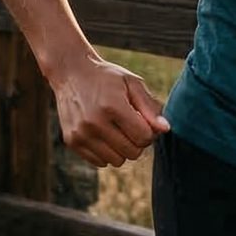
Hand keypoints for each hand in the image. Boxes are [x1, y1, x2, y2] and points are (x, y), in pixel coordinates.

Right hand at [49, 53, 169, 167]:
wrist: (70, 72)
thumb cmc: (106, 77)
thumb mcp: (132, 83)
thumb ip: (150, 107)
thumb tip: (165, 130)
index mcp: (112, 106)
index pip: (144, 137)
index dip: (150, 132)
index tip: (143, 121)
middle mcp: (94, 122)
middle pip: (132, 152)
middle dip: (137, 142)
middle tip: (132, 126)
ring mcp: (81, 134)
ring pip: (117, 161)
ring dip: (122, 149)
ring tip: (117, 130)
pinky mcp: (72, 141)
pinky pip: (100, 162)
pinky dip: (106, 153)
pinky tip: (103, 135)